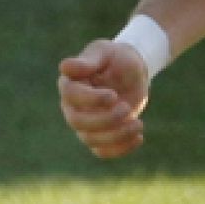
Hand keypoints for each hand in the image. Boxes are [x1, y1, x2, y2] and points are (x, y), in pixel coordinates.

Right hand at [58, 39, 150, 158]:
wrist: (131, 71)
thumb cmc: (116, 57)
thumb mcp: (105, 52)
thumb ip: (87, 61)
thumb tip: (65, 67)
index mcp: (71, 84)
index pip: (72, 96)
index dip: (91, 99)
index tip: (113, 95)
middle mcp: (72, 107)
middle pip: (78, 122)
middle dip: (105, 119)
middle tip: (127, 108)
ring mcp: (85, 123)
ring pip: (91, 140)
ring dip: (116, 136)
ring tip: (138, 124)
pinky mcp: (100, 134)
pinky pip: (103, 151)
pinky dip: (120, 149)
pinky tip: (139, 137)